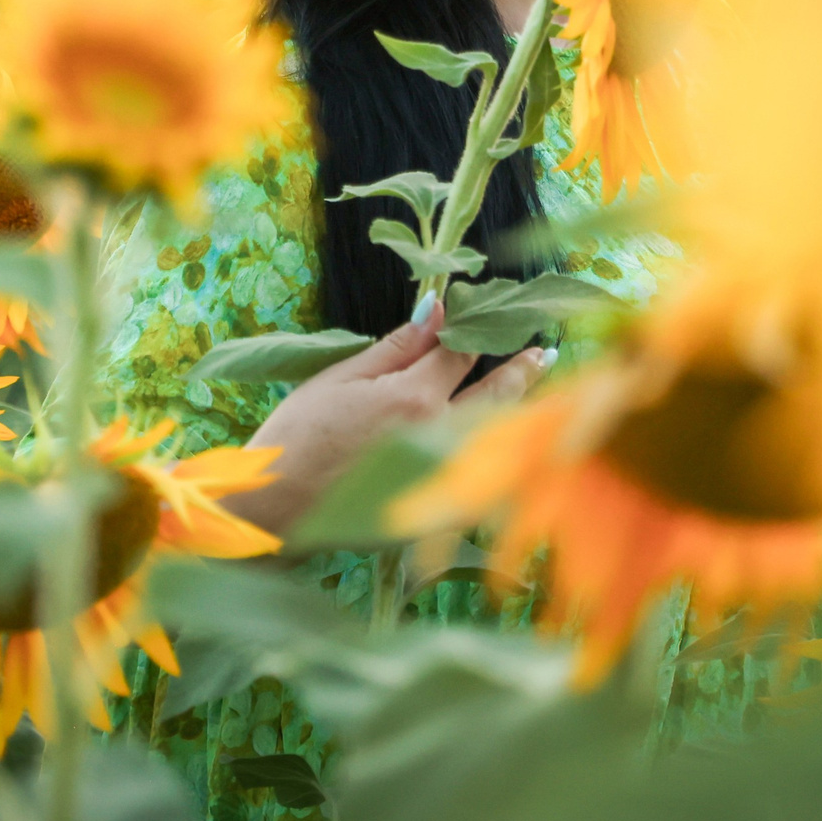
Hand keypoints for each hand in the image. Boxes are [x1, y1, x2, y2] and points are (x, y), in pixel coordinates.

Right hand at [221, 300, 552, 536]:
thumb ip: (397, 346)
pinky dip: (500, 455)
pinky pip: (484, 478)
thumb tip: (437, 309)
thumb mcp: (343, 376)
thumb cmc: (300, 433)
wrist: (277, 505)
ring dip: (518, 409)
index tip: (489, 316)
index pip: (461, 355)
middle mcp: (441, 438)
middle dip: (522, 370)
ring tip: (535, 388)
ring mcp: (445, 478)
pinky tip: (509, 442)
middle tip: (544, 353)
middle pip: (497, 396)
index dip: (474, 331)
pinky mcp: (439, 511)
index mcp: (415, 399)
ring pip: (497, 436)